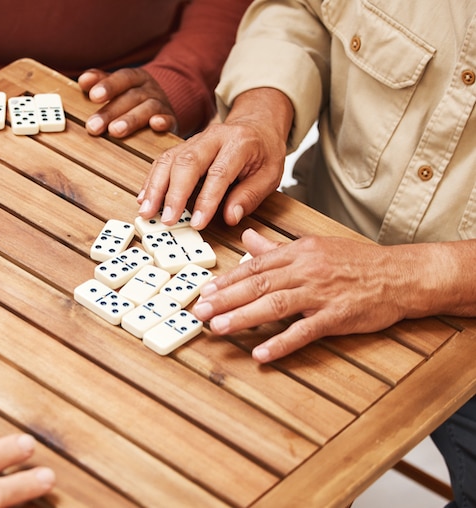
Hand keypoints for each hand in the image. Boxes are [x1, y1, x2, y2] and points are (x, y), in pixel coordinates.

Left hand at [79, 68, 175, 137]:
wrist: (162, 107)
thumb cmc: (131, 98)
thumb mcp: (117, 87)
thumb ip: (100, 82)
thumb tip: (84, 80)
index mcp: (135, 78)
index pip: (123, 78)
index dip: (108, 85)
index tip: (93, 96)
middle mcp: (149, 89)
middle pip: (131, 96)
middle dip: (111, 111)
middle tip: (93, 126)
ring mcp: (161, 104)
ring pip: (148, 108)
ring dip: (131, 119)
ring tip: (114, 131)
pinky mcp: (171, 121)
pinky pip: (169, 119)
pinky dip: (163, 122)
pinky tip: (155, 125)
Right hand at [136, 88, 292, 228]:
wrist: (256, 124)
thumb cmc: (263, 152)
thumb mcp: (270, 174)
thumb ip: (250, 195)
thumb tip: (231, 217)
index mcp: (239, 143)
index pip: (219, 173)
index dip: (206, 200)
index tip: (197, 222)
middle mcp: (213, 137)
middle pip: (187, 163)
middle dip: (173, 194)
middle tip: (166, 219)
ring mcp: (194, 139)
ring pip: (169, 160)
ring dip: (155, 187)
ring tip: (147, 211)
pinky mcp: (182, 146)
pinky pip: (162, 160)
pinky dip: (151, 180)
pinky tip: (144, 198)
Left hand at [192, 229, 410, 361]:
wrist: (401, 276)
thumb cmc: (357, 262)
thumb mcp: (315, 246)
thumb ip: (277, 247)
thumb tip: (246, 238)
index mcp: (299, 252)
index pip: (254, 267)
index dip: (227, 280)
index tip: (205, 292)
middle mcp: (306, 270)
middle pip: (257, 285)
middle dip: (225, 299)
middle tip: (200, 311)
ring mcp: (321, 294)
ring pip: (274, 305)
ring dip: (243, 317)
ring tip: (218, 328)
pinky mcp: (336, 316)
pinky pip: (304, 331)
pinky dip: (282, 343)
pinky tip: (261, 354)